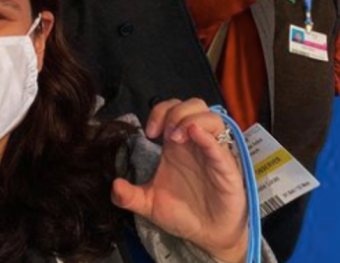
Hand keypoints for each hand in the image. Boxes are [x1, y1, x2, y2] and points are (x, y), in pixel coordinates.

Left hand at [112, 99, 247, 262]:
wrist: (207, 235)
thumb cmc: (182, 213)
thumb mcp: (149, 204)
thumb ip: (129, 196)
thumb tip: (114, 186)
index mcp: (177, 145)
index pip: (172, 109)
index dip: (159, 112)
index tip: (149, 133)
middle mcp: (196, 143)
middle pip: (194, 105)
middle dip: (176, 112)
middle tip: (164, 134)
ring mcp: (212, 153)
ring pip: (212, 117)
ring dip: (191, 119)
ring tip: (175, 138)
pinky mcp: (226, 168)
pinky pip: (220, 145)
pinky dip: (207, 136)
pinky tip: (195, 135)